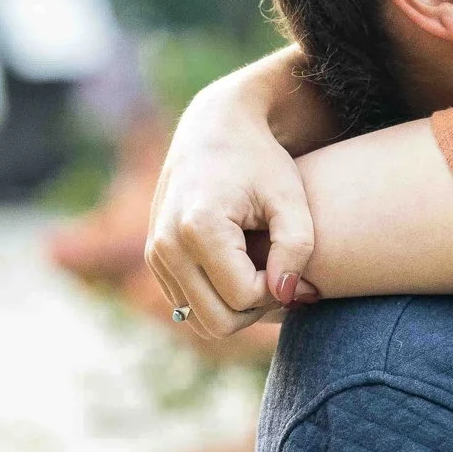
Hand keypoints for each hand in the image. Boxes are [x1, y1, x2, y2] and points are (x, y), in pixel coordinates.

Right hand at [145, 58, 320, 337]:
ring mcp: (155, 255)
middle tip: (282, 276)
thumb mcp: (291, 199)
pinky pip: (189, 307)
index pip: (244, 297)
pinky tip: (242, 268)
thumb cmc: (261, 161)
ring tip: (263, 270)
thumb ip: (297, 248)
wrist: (215, 129)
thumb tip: (287, 296)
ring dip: (237, 308)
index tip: (295, 264)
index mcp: (198, 227)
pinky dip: (218, 299)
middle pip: (218, 322)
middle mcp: (167, 245)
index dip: (279, 290)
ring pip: (201, 321)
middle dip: (257, 308)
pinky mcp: (155, 260)